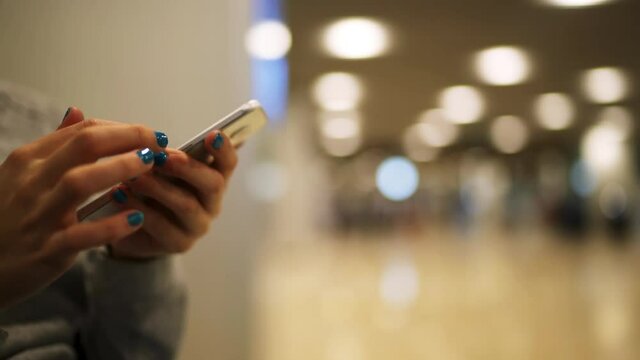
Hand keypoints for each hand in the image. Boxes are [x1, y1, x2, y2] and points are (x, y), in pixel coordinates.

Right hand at [0, 107, 167, 306]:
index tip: (150, 135)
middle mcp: (32, 182)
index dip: (123, 129)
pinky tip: (136, 217)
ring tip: (151, 166)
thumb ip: (53, 145)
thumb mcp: (20, 175)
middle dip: (128, 138)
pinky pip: (81, 234)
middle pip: (85, 146)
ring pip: (80, 181)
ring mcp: (38, 216)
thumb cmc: (6, 217)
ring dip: (120, 168)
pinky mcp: (46, 250)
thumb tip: (77, 111)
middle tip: (160, 143)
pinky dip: (111, 225)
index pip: (83, 132)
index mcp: (29, 160)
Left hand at [108, 130, 237, 258]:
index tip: (213, 135)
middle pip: (214, 184)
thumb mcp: (160, 168)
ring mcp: (199, 225)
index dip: (224, 149)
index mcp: (213, 177)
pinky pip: (162, 225)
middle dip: (187, 168)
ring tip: (132, 177)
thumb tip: (157, 144)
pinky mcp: (179, 243)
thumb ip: (167, 156)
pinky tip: (120, 195)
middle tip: (162, 157)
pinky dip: (140, 208)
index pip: (228, 163)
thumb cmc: (149, 187)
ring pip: (187, 205)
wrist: (127, 225)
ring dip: (158, 188)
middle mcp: (212, 202)